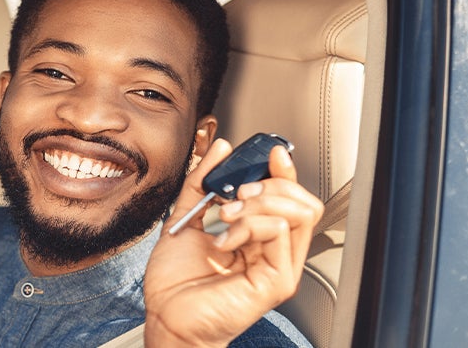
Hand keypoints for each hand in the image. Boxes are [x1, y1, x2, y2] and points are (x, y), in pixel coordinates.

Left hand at [143, 139, 322, 345]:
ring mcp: (278, 266)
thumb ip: (201, 183)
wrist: (166, 316)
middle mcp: (273, 252)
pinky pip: (280, 232)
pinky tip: (225, 240)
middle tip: (237, 193)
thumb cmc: (175, 282)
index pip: (288, 199)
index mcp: (257, 237)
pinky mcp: (277, 281)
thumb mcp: (186, 217)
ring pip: (297, 213)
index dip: (283, 172)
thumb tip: (220, 150)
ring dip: (258, 203)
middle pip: (302, 202)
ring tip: (228, 215)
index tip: (270, 153)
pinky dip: (249, 225)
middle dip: (270, 185)